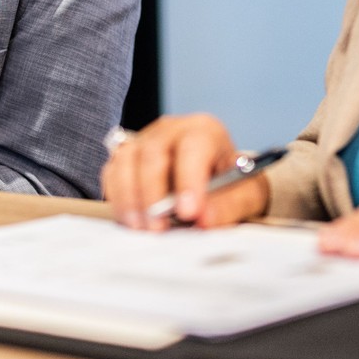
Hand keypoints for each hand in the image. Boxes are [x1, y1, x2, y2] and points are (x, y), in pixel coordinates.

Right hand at [101, 114, 270, 230]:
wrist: (217, 183)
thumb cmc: (231, 185)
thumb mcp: (246, 195)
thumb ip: (230, 206)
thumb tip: (205, 218)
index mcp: (205, 131)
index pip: (194, 147)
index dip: (189, 180)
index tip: (189, 213)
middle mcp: (171, 130)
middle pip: (153, 153)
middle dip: (153, 194)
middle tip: (159, 228)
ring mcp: (144, 141)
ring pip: (126, 161)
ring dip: (130, 198)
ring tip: (141, 229)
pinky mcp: (126, 157)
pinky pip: (112, 172)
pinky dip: (117, 198)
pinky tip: (130, 220)